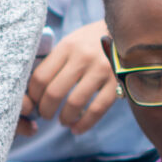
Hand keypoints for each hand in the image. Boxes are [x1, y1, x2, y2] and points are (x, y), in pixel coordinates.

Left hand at [26, 21, 119, 135]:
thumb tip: (34, 92)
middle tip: (45, 115)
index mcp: (67, 46)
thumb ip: (56, 61)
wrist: (129, 32)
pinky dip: (84, 124)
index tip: (33, 103)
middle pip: (54, 93)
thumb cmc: (93, 42)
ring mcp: (102, 70)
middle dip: (45, 111)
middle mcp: (83, 57)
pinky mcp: (118, 82)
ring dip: (64, 119)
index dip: (33, 96)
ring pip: (75, 104)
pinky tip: (77, 129)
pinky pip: (97, 109)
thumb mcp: (72, 42)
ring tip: (63, 121)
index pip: (40, 77)